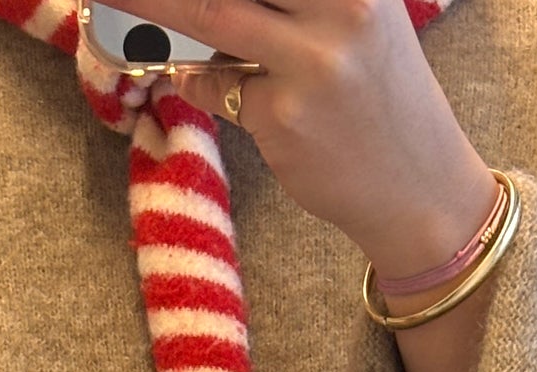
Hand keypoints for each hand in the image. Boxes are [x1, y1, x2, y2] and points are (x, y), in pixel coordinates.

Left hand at [150, 0, 493, 277]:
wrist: (419, 188)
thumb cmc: (381, 94)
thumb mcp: (358, 19)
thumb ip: (296, 3)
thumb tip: (198, 9)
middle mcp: (342, 7)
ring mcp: (310, 63)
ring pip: (210, 12)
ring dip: (151, 4)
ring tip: (116, 2)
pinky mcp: (282, 118)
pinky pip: (217, 88)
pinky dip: (205, 85)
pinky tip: (232, 94)